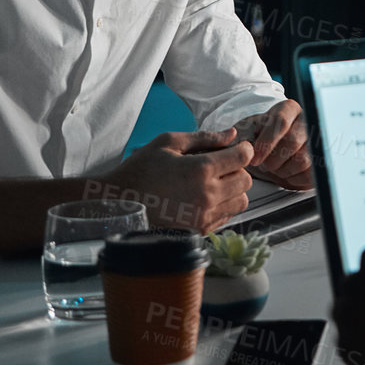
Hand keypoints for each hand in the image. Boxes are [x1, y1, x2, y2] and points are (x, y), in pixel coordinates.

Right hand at [108, 129, 253, 231]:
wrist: (117, 203)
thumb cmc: (140, 169)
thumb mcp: (168, 143)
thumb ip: (204, 137)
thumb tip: (232, 134)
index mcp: (200, 169)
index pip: (243, 157)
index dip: (243, 149)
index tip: (236, 149)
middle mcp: (207, 194)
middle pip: (246, 180)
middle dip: (238, 170)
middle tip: (221, 166)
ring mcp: (204, 216)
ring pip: (242, 201)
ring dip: (234, 190)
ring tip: (214, 184)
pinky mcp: (199, 230)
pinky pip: (227, 217)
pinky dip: (223, 206)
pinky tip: (205, 199)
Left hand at [232, 100, 312, 189]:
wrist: (275, 150)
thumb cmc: (260, 138)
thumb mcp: (246, 131)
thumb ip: (237, 135)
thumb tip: (230, 142)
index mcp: (289, 108)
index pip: (280, 122)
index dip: (265, 143)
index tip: (254, 159)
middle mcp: (308, 119)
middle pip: (292, 142)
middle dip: (273, 159)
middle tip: (264, 165)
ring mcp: (319, 138)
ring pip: (302, 159)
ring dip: (283, 170)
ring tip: (275, 167)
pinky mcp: (324, 159)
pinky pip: (310, 173)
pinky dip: (294, 178)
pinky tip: (286, 172)